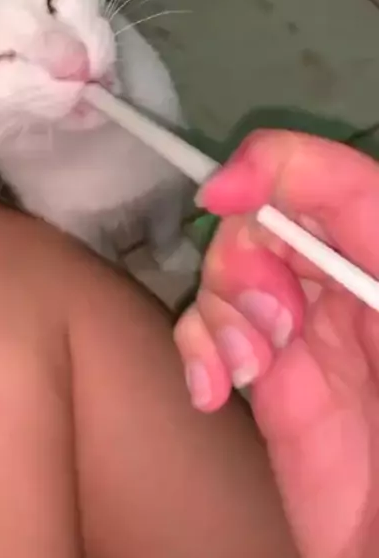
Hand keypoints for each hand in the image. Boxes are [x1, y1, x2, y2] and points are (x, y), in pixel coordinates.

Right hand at [175, 130, 378, 557]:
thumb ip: (369, 234)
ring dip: (220, 307)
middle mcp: (349, 287)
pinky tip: (212, 390)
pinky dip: (196, 346)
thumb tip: (266, 182)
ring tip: (244, 368)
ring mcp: (304, 334)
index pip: (341, 182)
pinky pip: (209, 330)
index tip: (228, 192)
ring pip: (231, 268)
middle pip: (270, 219)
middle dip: (246, 257)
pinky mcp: (265, 379)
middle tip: (266, 323)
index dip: (281, 167)